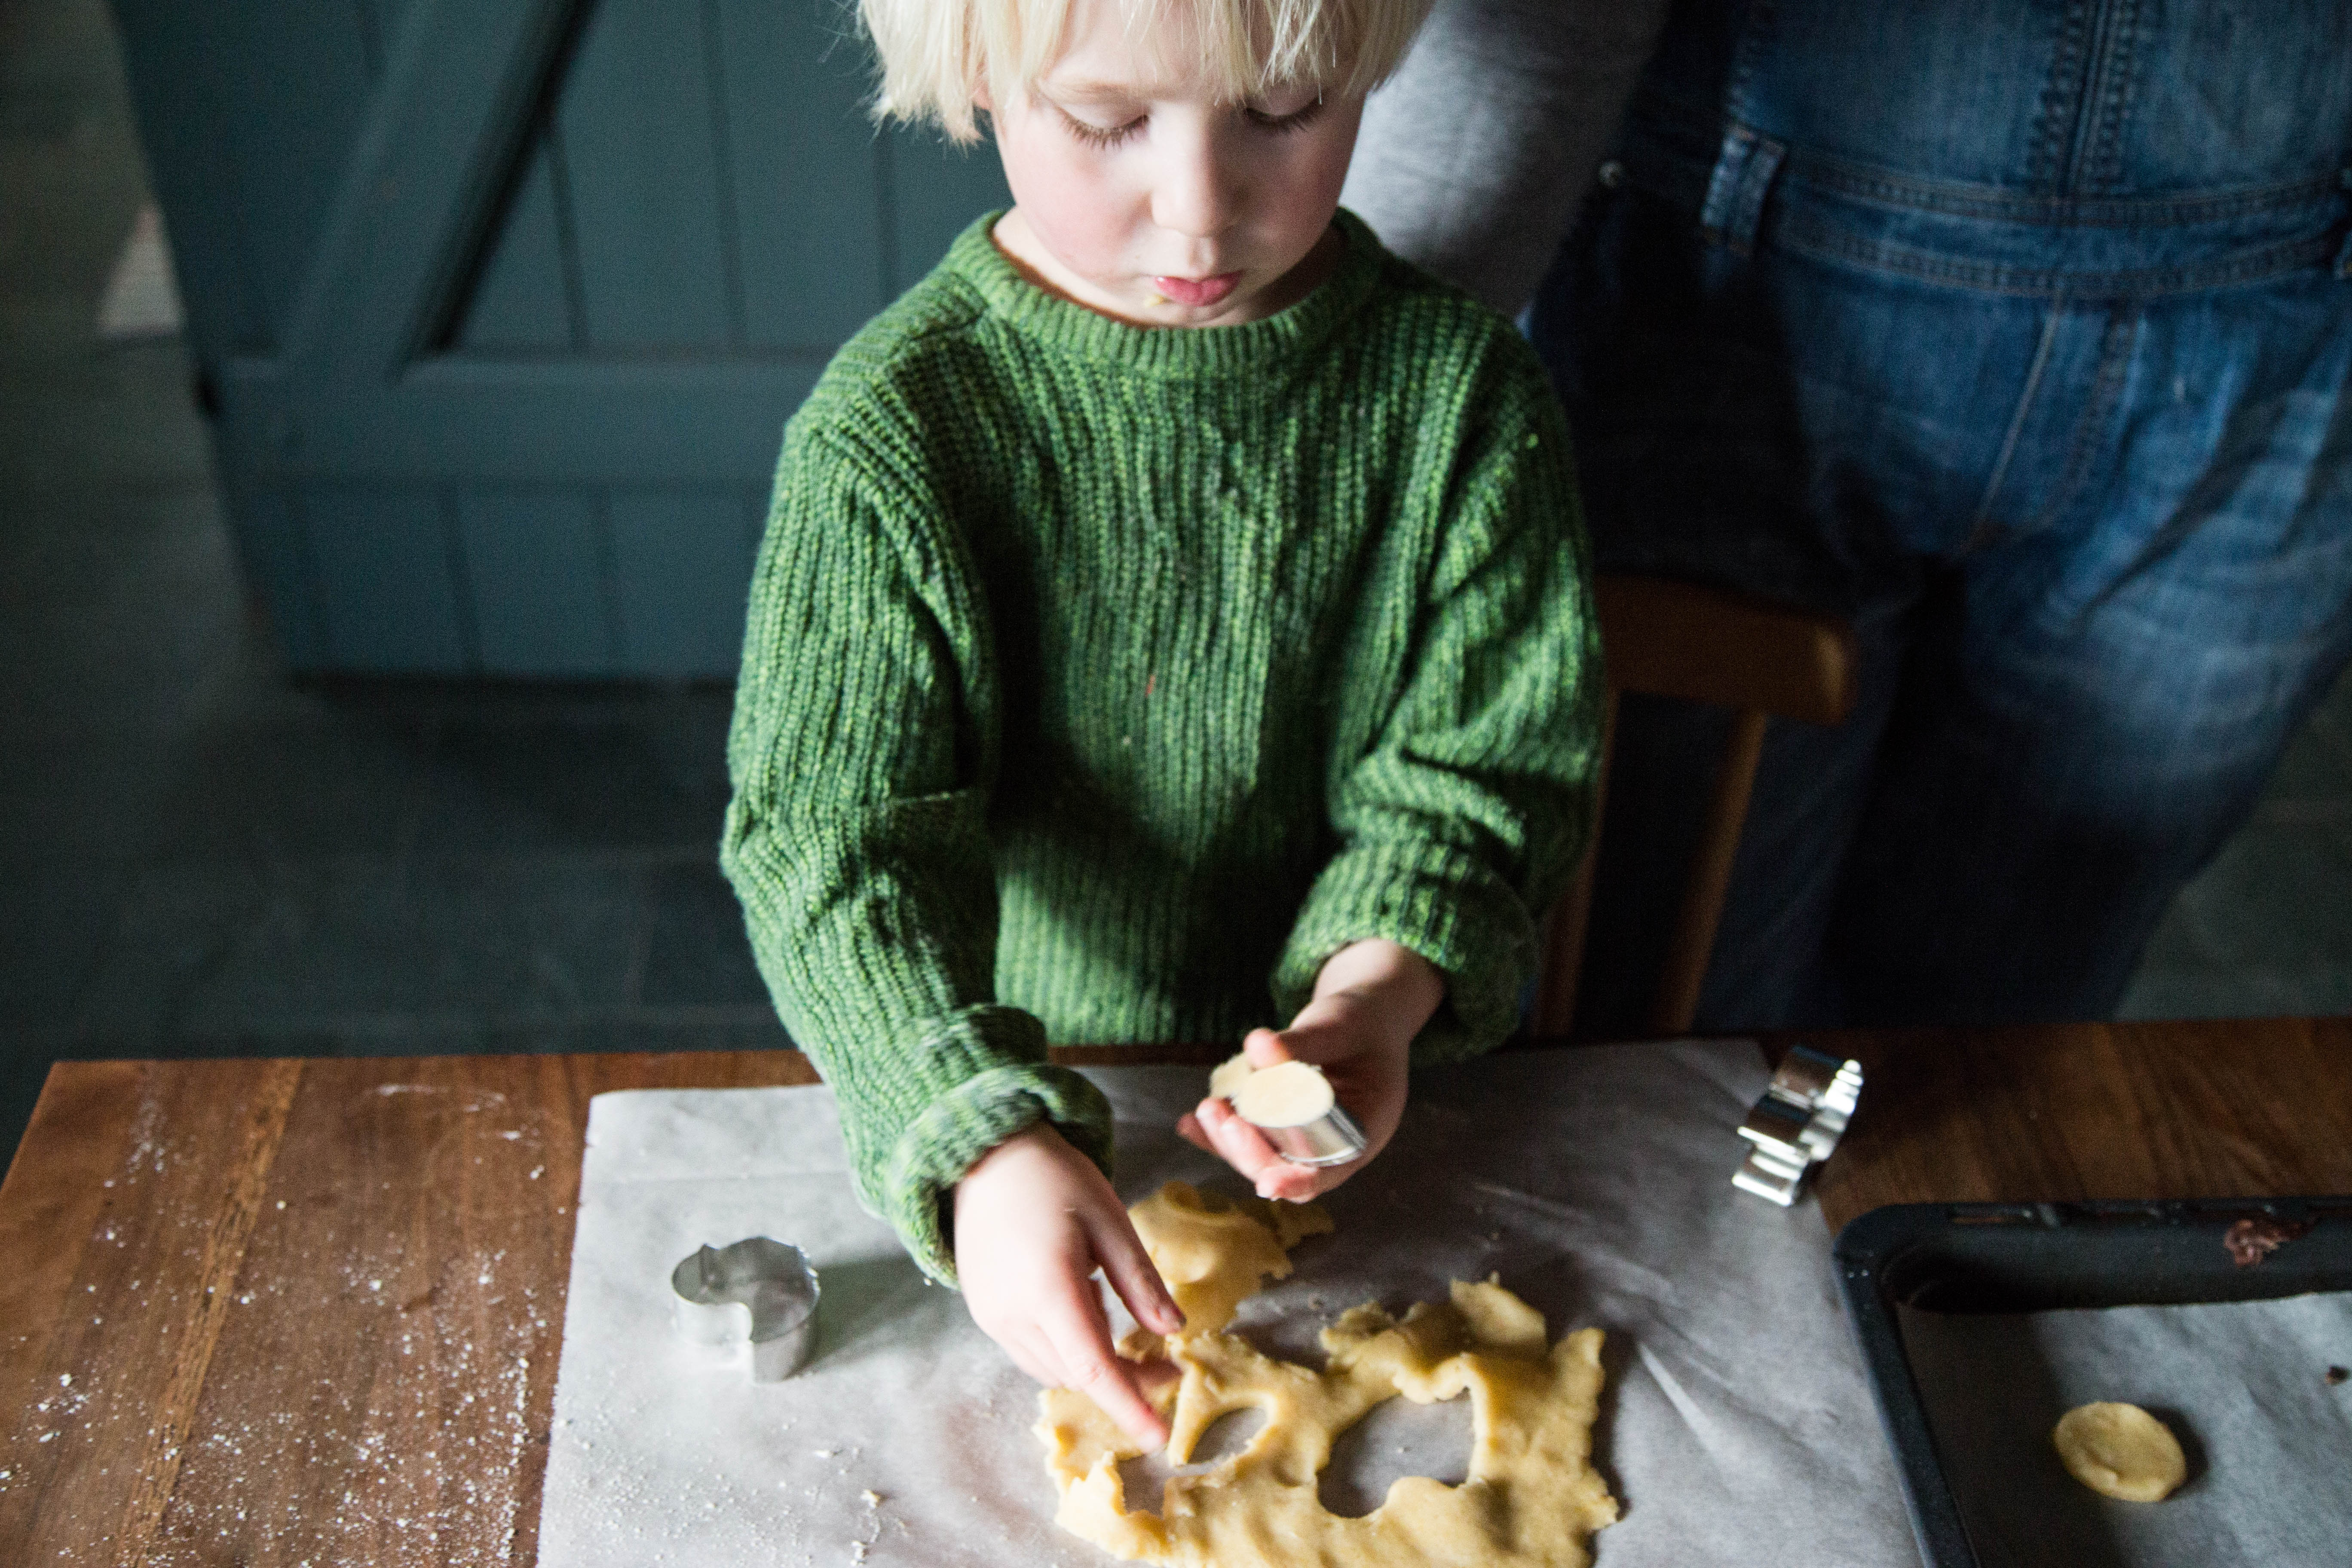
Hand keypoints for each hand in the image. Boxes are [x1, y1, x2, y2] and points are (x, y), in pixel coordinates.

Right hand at [952, 1123, 1185, 1446]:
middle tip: (1168, 1365)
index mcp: (1048, 1285)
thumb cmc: (1054, 1177)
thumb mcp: (1110, 1220)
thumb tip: (1172, 1331)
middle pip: (1078, 1373)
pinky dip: (1068, 1351)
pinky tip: (1086, 1315)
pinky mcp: (984, 1313)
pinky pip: (1033, 1353)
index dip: (1128, 1405)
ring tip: (1128, 1333)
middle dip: (1125, 1380)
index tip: (1159, 1436)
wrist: (988, 1155)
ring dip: (1095, 1367)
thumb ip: (1140, 1281)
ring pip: (1055, 1370)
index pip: (1093, 1366)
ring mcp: (991, 1317)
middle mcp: (1011, 1312)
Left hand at [1178, 939, 1442, 1203]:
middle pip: (1288, 1167)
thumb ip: (1302, 1042)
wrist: (1363, 1019)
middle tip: (1221, 1118)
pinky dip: (1220, 1134)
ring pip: (1265, 1156)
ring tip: (1205, 1110)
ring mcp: (1305, 1138)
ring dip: (1231, 1142)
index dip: (1297, 1181)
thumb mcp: (1339, 1026)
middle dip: (1251, 1152)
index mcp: (1364, 1129)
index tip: (1266, 1182)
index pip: (1330, 1170)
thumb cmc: (1361, 1022)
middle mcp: (1334, 1144)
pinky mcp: (1281, 1126)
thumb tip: (1255, 1045)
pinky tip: (1189, 1123)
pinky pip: (1250, 1138)